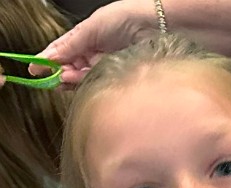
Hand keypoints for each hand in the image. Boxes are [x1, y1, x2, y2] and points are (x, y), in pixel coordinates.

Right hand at [35, 1, 153, 85]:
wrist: (153, 26)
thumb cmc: (124, 18)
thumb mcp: (91, 28)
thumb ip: (72, 44)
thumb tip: (50, 56)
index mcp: (85, 37)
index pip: (62, 50)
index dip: (47, 60)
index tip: (34, 69)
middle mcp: (94, 52)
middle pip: (71, 67)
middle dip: (60, 72)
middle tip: (52, 77)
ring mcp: (105, 65)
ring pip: (83, 77)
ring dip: (72, 78)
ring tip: (65, 77)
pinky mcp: (116, 76)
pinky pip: (97, 82)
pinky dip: (86, 82)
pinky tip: (78, 79)